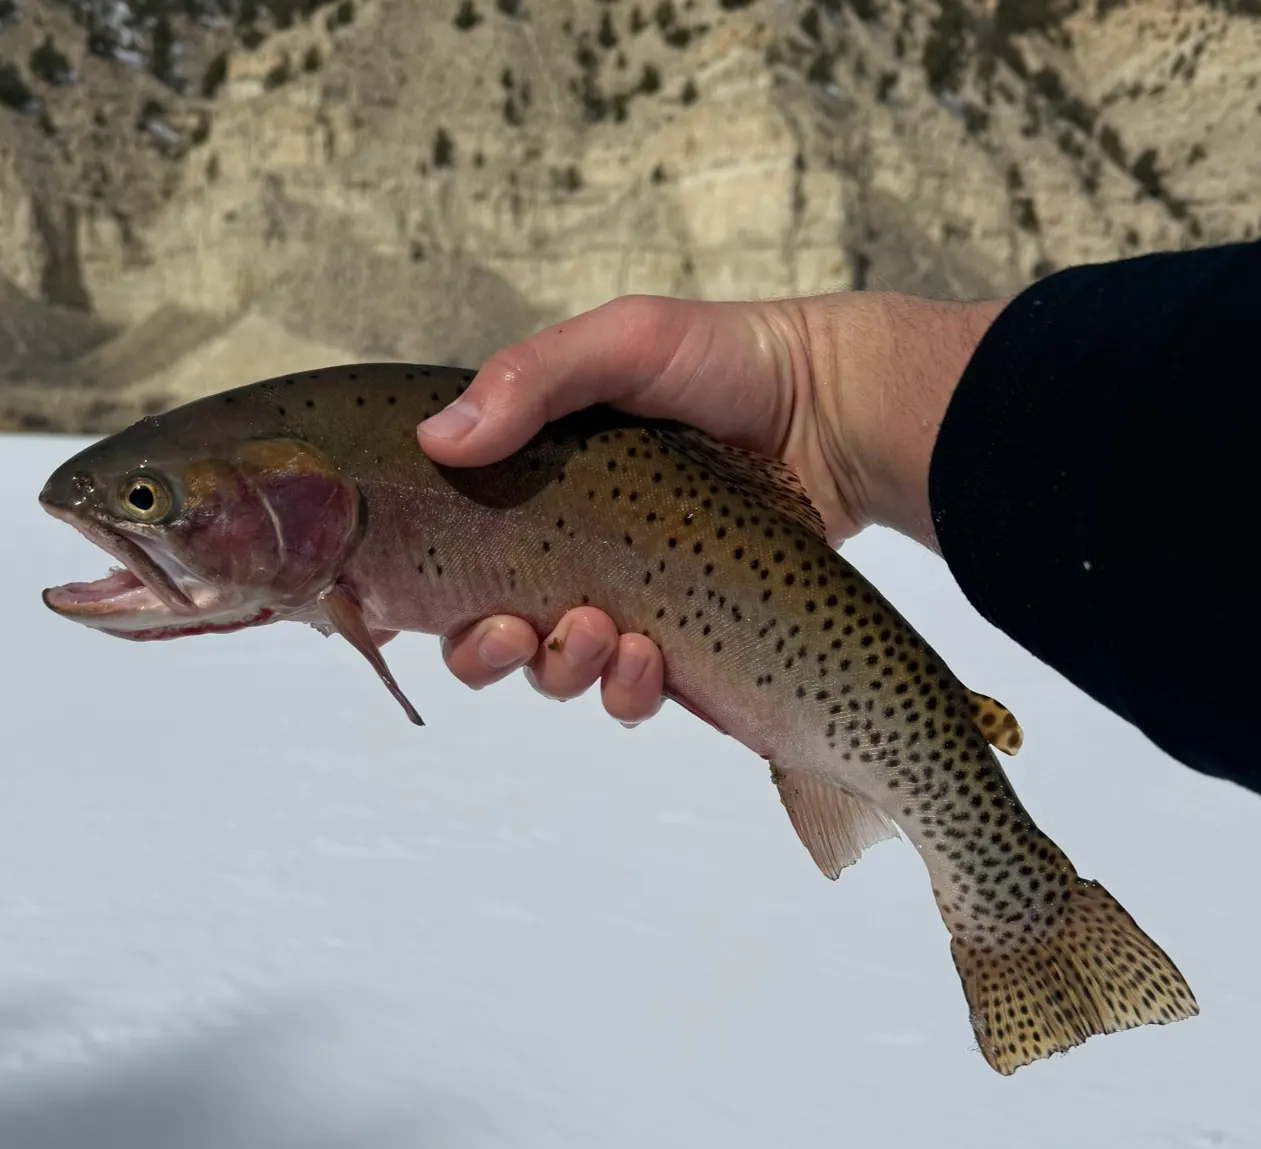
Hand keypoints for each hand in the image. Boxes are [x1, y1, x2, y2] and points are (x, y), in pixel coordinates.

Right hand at [420, 291, 1003, 721]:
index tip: (425, 602)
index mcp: (531, 489)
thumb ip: (528, 379)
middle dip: (484, 650)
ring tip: (602, 631)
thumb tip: (435, 441)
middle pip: (486, 636)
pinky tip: (648, 657)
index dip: (425, 593)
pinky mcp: (680, 645)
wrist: (835, 410)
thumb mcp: (624, 343)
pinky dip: (624, 689)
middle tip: (515, 630)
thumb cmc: (728, 362)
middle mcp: (566, 554)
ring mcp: (622, 604)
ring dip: (561, 668)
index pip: (450, 557)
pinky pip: (628, 695)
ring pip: (554, 672)